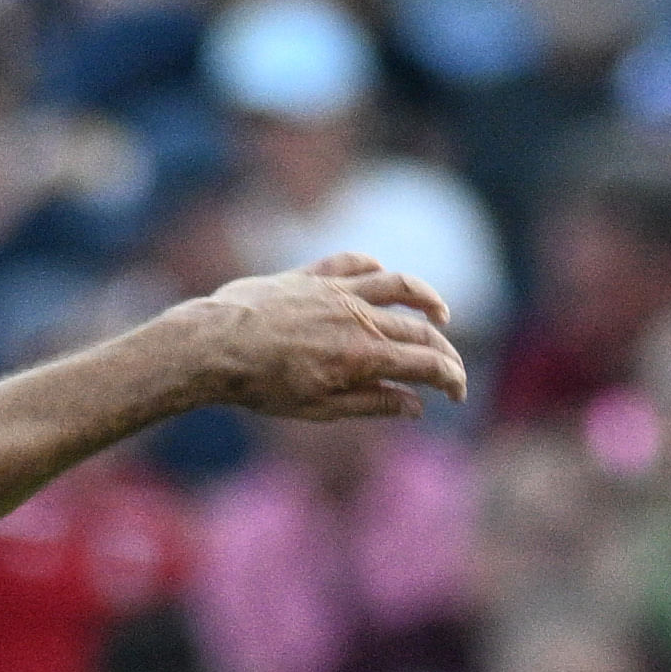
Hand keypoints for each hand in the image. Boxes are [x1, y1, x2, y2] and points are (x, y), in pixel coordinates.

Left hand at [193, 257, 469, 421]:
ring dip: (426, 298)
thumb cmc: (261, 386)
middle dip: (443, 351)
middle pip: (419, 328)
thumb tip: (414, 405)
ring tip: (439, 312)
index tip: (457, 394)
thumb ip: (372, 404)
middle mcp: (359, 317)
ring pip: (398, 284)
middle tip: (449, 369)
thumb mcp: (319, 409)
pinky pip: (355, 262)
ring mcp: (337, 291)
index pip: (427, 363)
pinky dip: (376, 268)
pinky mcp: (313, 276)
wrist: (214, 345)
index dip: (451, 378)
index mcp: (364, 355)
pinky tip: (383, 277)